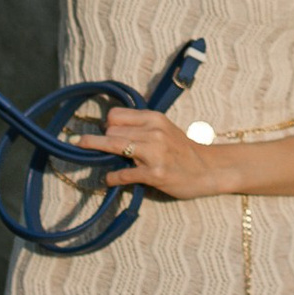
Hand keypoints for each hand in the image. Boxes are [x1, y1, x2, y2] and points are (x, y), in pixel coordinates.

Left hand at [77, 105, 227, 199]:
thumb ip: (141, 127)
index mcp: (155, 119)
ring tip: (85, 155)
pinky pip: (124, 174)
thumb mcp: (164, 129)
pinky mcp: (156, 174)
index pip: (116, 115)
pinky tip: (109, 179)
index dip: (107, 124)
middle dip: (100, 140)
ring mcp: (155, 153)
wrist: (207, 169)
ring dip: (96, 151)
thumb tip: (110, 129)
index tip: (106, 132)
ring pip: (114, 146)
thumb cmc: (182, 150)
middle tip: (94, 146)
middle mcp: (154, 132)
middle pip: (111, 130)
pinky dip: (112, 177)